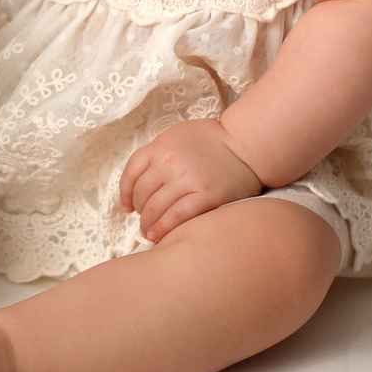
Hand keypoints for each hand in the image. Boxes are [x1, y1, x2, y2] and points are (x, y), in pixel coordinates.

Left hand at [117, 118, 265, 242]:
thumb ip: (158, 153)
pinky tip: (160, 236)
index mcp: (160, 147)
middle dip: (140, 212)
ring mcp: (188, 179)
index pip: (131, 173)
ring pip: (156, 208)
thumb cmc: (212, 140)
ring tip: (150, 233)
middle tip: (143, 223)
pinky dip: (164, 228)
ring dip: (148, 224)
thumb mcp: (177, 136)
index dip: (125, 193)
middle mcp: (170, 162)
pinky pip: (177, 216)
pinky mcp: (207, 195)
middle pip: (142, 194)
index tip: (127, 207)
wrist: (246, 145)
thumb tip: (140, 179)